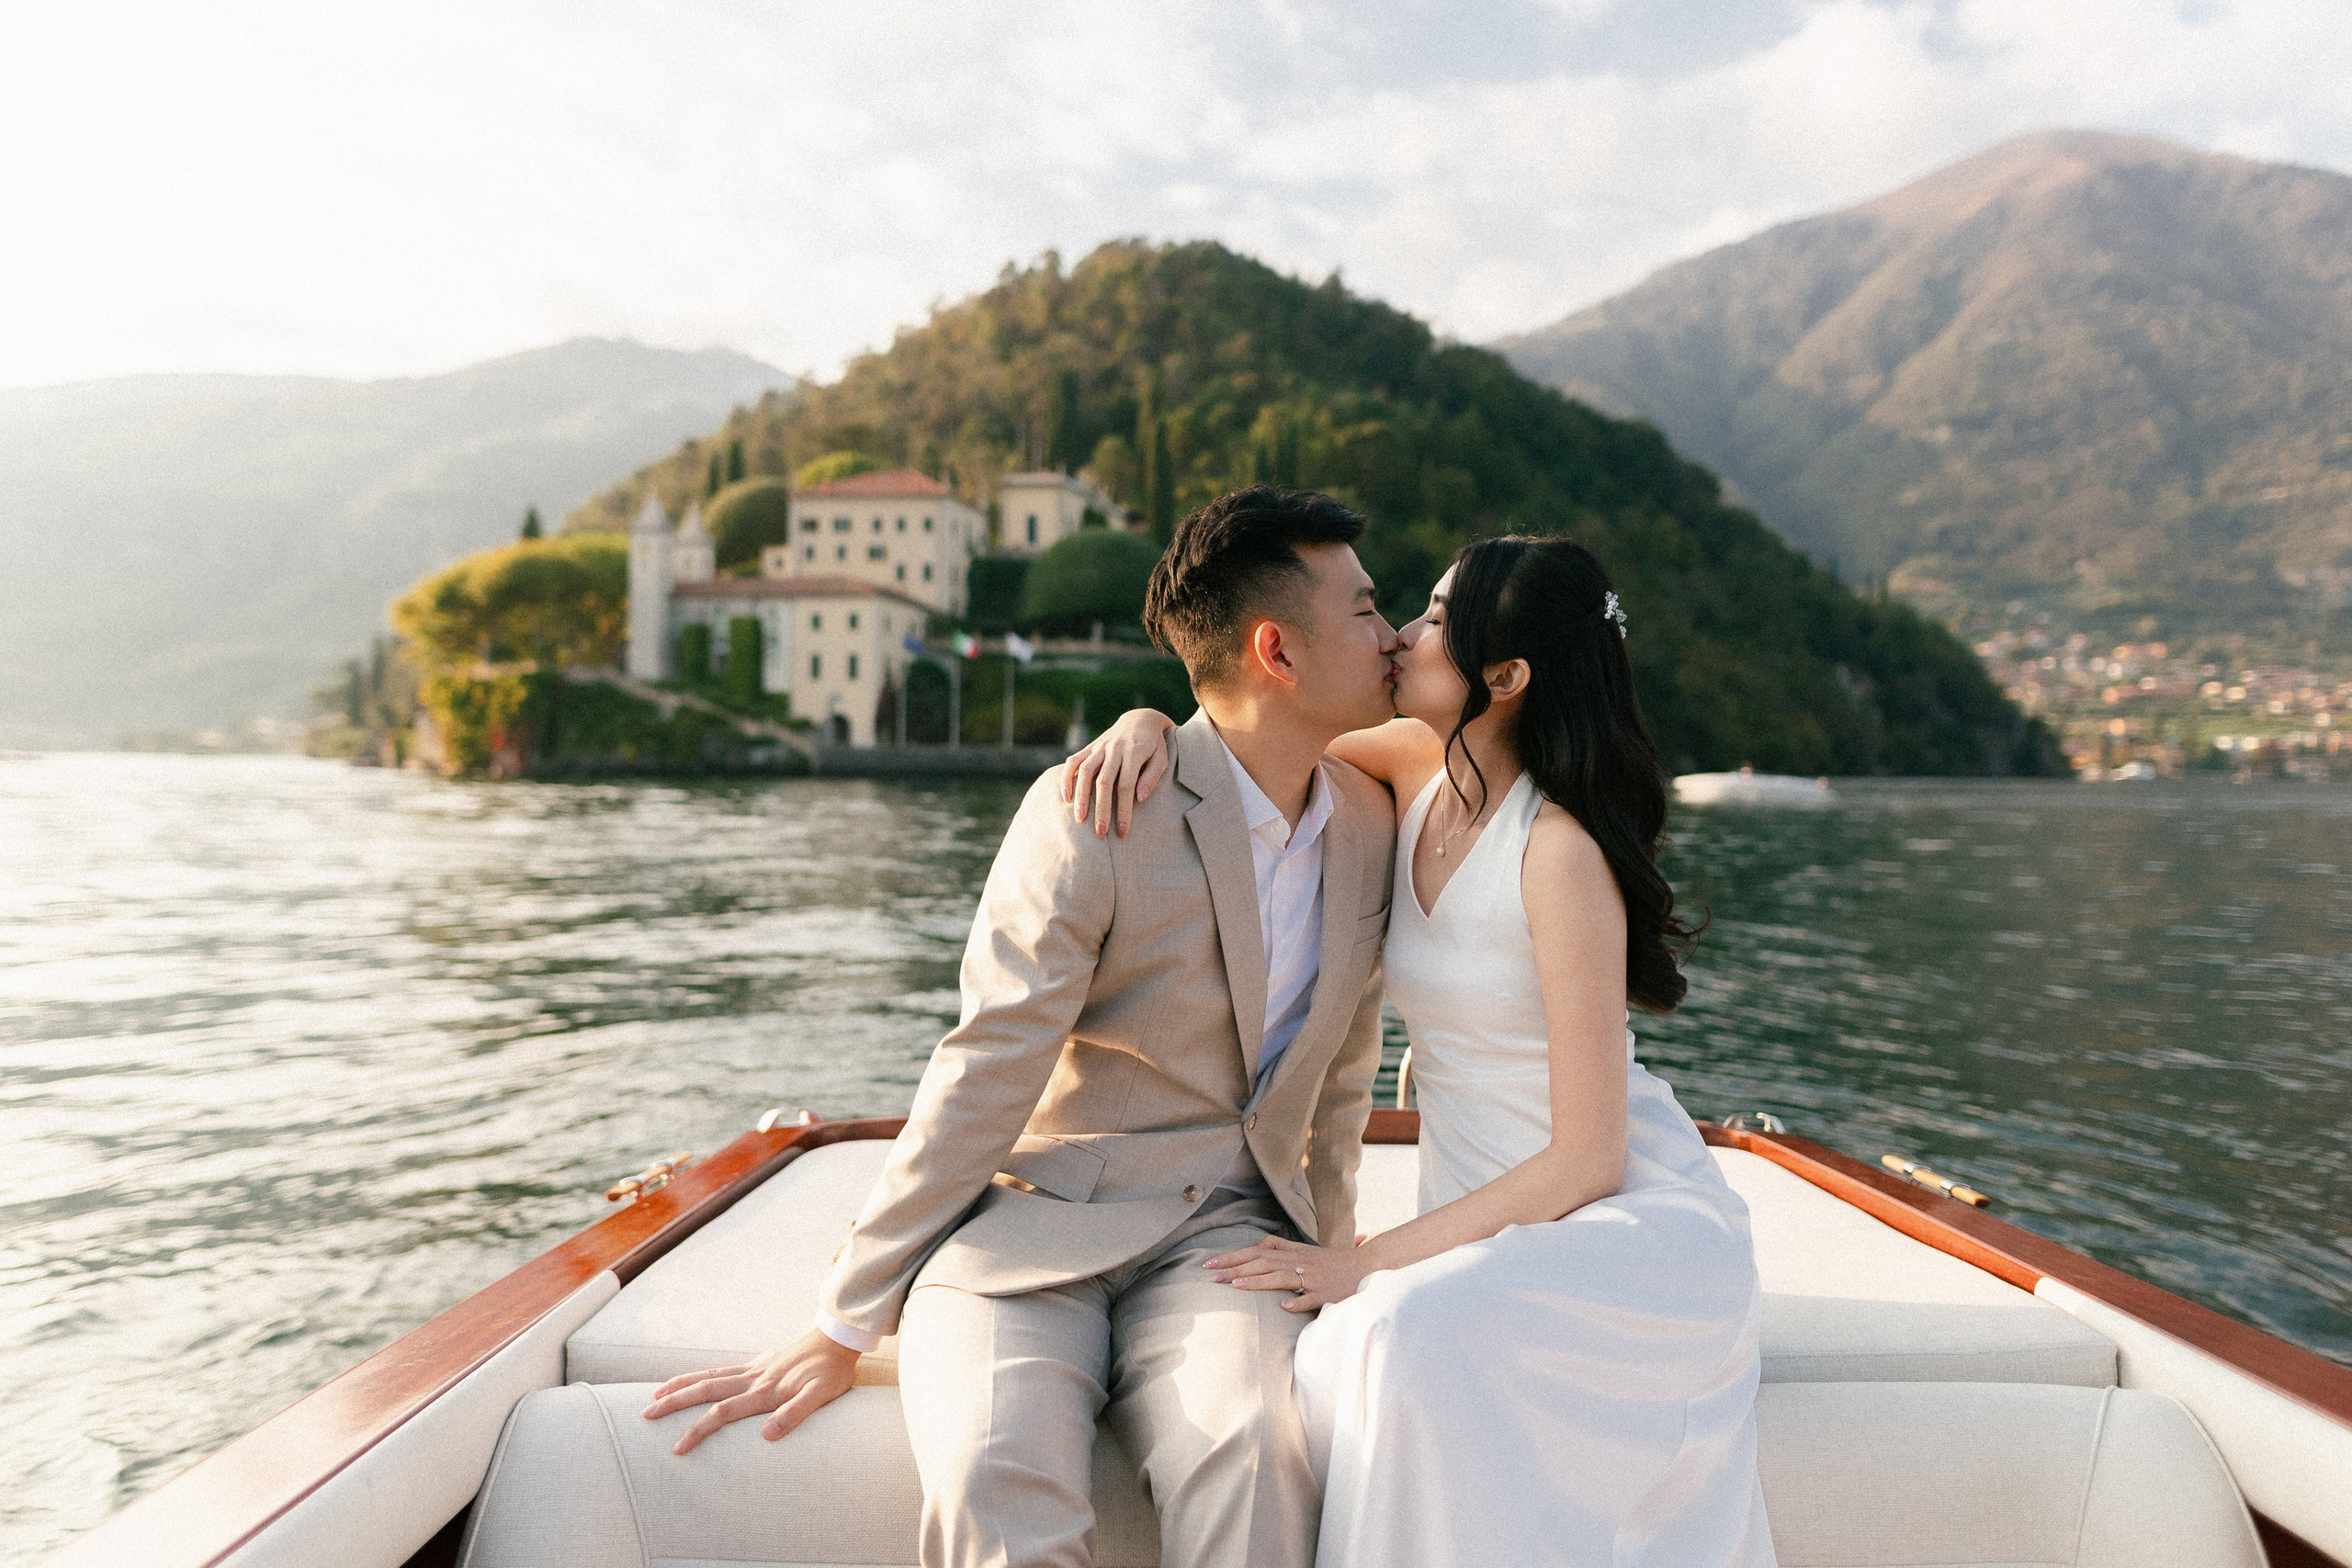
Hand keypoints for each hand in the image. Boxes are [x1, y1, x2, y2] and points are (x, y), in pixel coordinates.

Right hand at [639, 1328, 859, 1454]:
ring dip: (681, 1386)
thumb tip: (766, 1435)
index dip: (699, 1429)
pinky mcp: (758, 1364)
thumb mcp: (821, 1395)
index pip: (723, 1412)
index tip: (677, 1447)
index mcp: (766, 1391)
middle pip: (706, 1390)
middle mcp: (754, 1379)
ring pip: (709, 1376)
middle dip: (675, 1403)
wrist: (837, 1338)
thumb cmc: (832, 1371)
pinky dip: (701, 1375)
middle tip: (646, 1416)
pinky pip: (721, 1370)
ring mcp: (754, 1370)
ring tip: (655, 1395)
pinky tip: (692, 1381)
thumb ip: (795, 1413)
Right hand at [1059, 708, 1174, 838]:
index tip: (1123, 831)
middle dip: (1101, 809)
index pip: (1126, 786)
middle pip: (1104, 782)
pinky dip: (1067, 778)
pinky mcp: (1090, 747)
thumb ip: (1152, 777)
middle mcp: (1114, 748)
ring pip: (1085, 772)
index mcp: (1134, 752)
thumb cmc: (1155, 745)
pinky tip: (1066, 797)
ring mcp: (1100, 747)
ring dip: (1081, 796)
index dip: (1124, 810)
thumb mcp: (1162, 759)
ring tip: (1079, 819)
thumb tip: (1140, 798)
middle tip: (1100, 833)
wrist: (1140, 719)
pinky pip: (1074, 761)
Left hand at [1204, 1233, 1379, 1310]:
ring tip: (1237, 1286)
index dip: (1233, 1256)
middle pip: (1263, 1263)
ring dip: (1259, 1282)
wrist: (1365, 1266)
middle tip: (1212, 1277)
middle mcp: (1299, 1263)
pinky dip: (1298, 1302)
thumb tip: (1258, 1243)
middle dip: (1236, 1269)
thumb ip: (1282, 1246)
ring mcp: (1313, 1278)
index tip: (1210, 1264)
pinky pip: (1311, 1298)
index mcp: (1293, 1253)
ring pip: (1282, 1278)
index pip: (1257, 1251)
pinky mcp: (1327, 1293)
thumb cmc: (1332, 1261)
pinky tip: (1284, 1307)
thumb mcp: (1305, 1250)